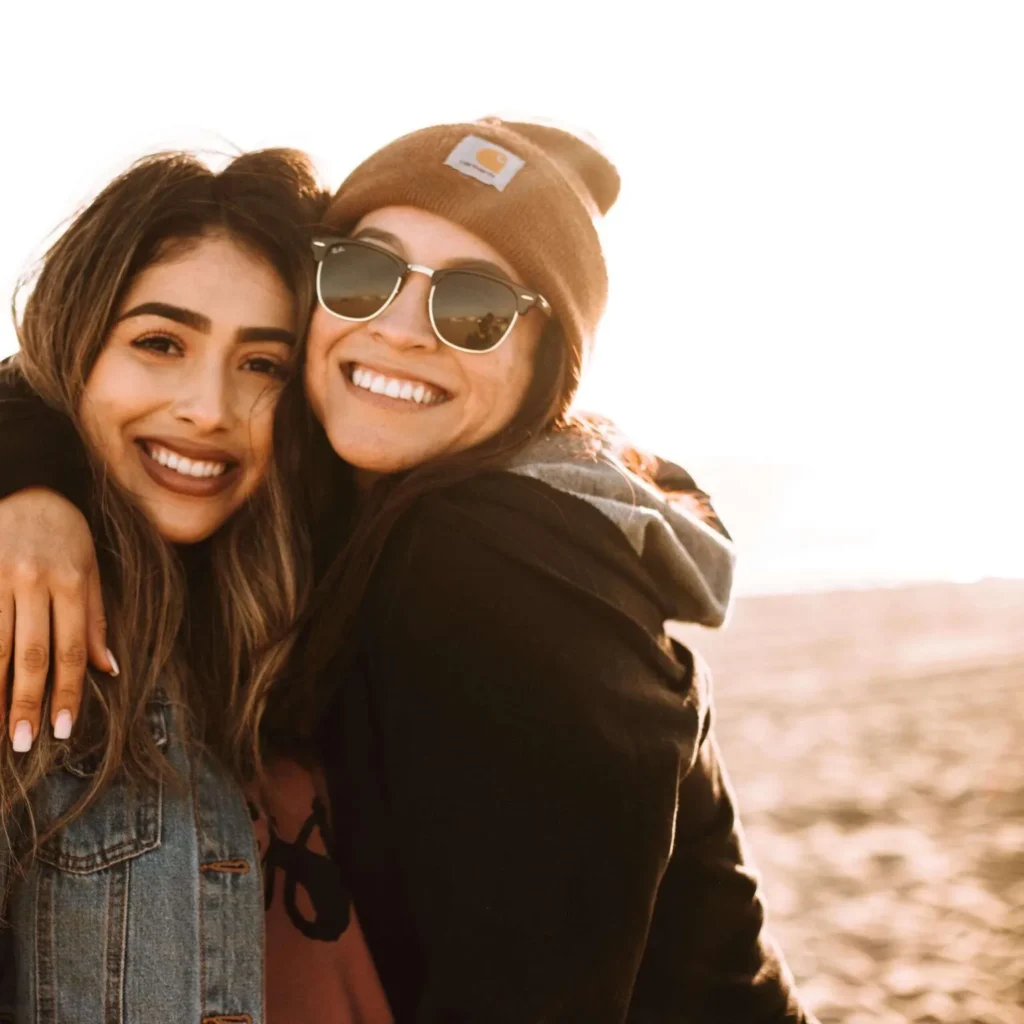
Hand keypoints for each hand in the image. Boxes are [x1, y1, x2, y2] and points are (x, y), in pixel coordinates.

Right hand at [0, 488, 113, 751]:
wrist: (25, 485)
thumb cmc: (64, 534)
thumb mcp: (90, 569)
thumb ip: (96, 620)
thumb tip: (109, 670)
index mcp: (71, 582)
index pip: (71, 649)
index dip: (66, 692)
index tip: (60, 729)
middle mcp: (34, 581)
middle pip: (31, 654)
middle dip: (28, 702)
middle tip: (23, 742)